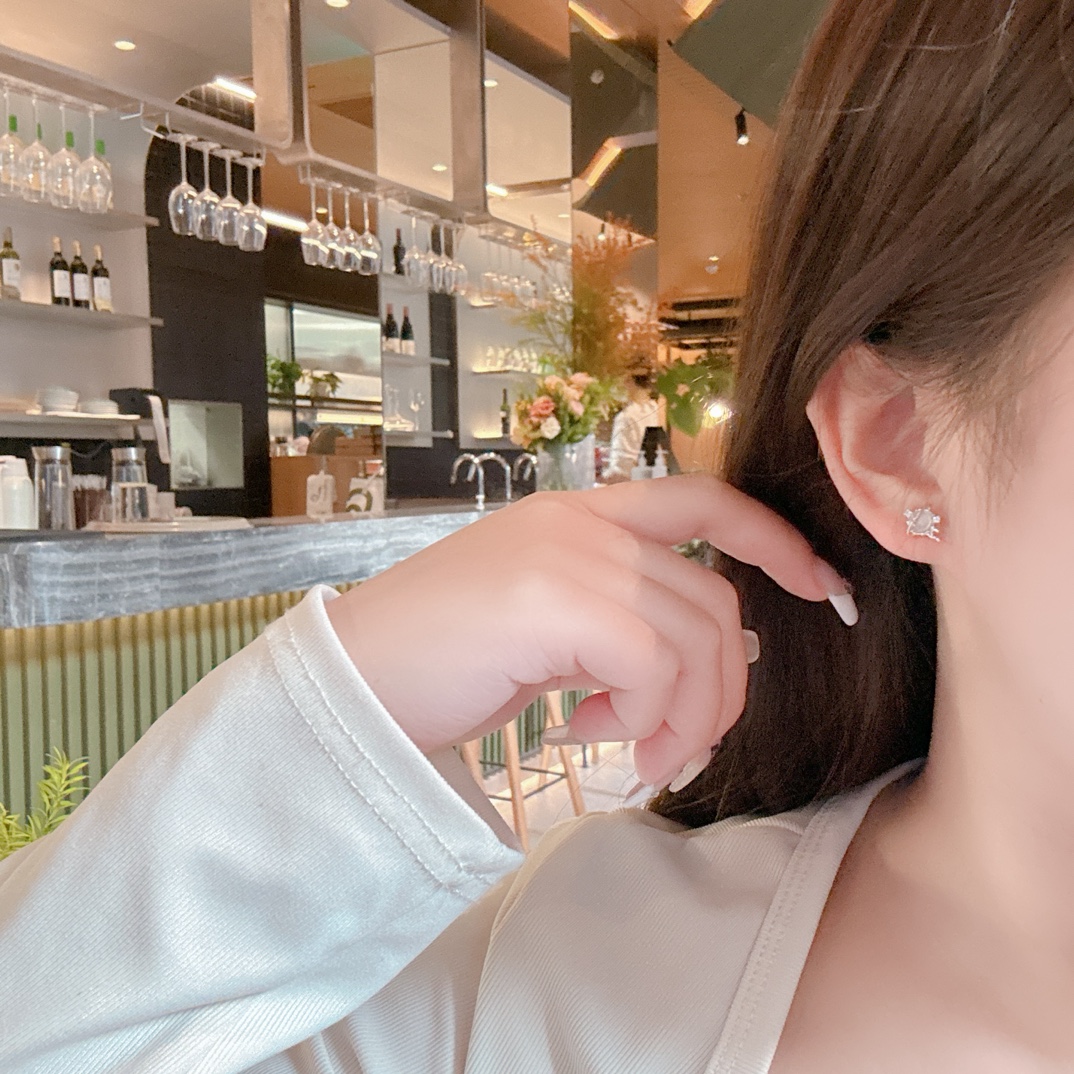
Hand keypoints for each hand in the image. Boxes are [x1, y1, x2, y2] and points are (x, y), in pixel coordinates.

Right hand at [325, 475, 854, 790]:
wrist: (352, 684)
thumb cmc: (439, 662)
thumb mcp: (543, 628)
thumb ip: (614, 623)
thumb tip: (694, 670)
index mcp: (578, 516)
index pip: (702, 499)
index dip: (772, 537)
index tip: (820, 586)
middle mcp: (581, 523)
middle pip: (714, 600)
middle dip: (721, 690)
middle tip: (675, 750)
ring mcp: (569, 554)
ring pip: (695, 638)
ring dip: (683, 717)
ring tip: (635, 754)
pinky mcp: (557, 600)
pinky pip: (654, 665)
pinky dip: (644, 716)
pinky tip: (588, 734)